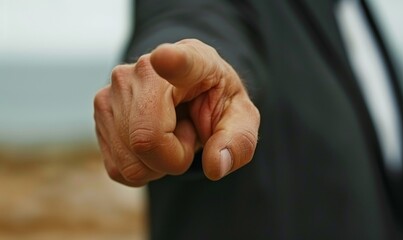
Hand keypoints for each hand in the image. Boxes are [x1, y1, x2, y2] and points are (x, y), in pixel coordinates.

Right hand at [93, 39, 259, 186]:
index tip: (165, 58)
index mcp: (193, 62)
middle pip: (148, 141)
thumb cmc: (214, 103)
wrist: (188, 93)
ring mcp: (115, 89)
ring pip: (132, 163)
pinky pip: (120, 168)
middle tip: (188, 132)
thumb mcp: (241, 119)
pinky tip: (152, 140)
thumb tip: (215, 166)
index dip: (171, 62)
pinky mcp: (100, 111)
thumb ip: (239, 143)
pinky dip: (142, 168)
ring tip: (170, 132)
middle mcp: (144, 70)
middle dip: (175, 158)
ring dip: (158, 163)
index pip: (178, 62)